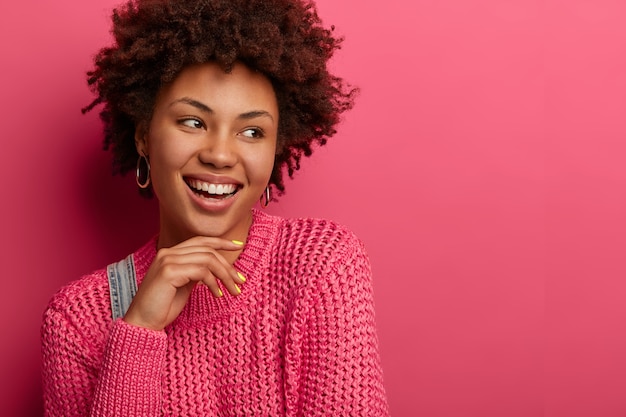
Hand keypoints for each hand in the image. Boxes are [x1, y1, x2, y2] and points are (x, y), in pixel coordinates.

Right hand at [123, 236, 245, 330]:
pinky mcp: (169, 272)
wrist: (143, 323)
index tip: (239, 246)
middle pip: (207, 250)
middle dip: (228, 265)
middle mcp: (167, 252)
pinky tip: (218, 295)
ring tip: (234, 291)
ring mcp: (167, 260)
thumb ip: (196, 272)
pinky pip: (201, 272)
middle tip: (241, 281)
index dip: (221, 241)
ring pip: (207, 259)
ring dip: (225, 275)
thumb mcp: (184, 285)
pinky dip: (214, 283)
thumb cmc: (163, 307)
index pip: (200, 240)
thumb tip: (216, 268)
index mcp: (170, 253)